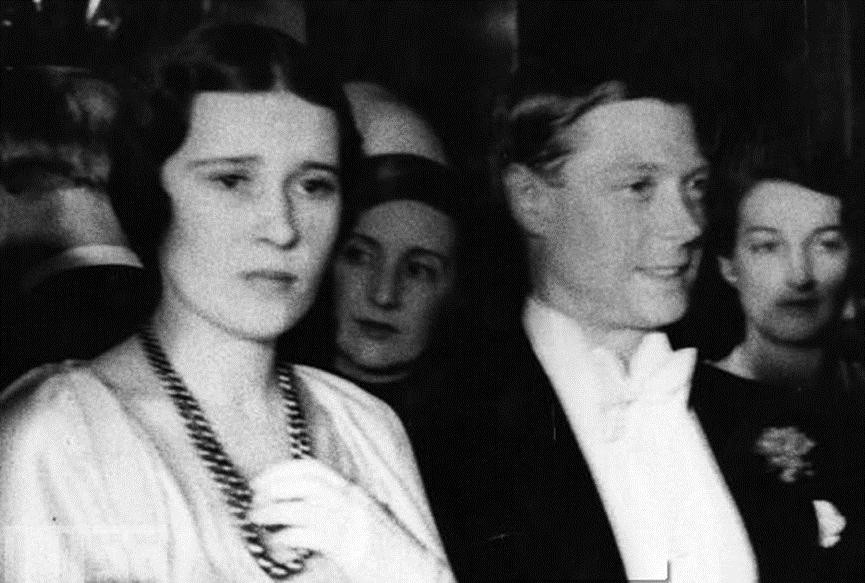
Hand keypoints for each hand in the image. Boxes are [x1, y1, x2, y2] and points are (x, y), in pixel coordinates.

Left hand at [249, 459, 449, 582]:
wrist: (415, 571)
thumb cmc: (388, 551)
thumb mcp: (364, 520)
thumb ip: (339, 509)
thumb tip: (305, 507)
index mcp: (354, 492)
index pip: (313, 469)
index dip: (282, 471)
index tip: (261, 480)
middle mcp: (351, 501)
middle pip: (305, 483)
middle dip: (274, 487)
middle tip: (253, 499)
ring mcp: (350, 521)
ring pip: (301, 507)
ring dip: (273, 510)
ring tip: (257, 518)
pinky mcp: (347, 546)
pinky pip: (307, 534)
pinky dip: (287, 536)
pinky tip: (278, 541)